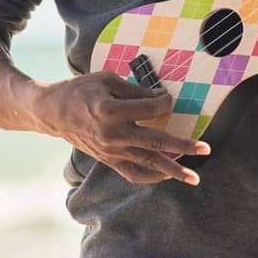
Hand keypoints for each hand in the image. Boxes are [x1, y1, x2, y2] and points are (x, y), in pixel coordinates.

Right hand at [33, 71, 208, 184]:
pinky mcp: (108, 160)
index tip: (167, 98)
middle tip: (206, 149)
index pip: (151, 109)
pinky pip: (133, 173)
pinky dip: (151, 176)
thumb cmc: (79, 90)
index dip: (164, 102)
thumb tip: (160, 99)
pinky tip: (166, 176)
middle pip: (156, 142)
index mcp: (111, 110)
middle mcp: (113, 134)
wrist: (52, 112)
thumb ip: (135, 91)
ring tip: (194, 177)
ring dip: (173, 170)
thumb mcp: (107, 80)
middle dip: (184, 146)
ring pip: (148, 163)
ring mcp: (111, 150)